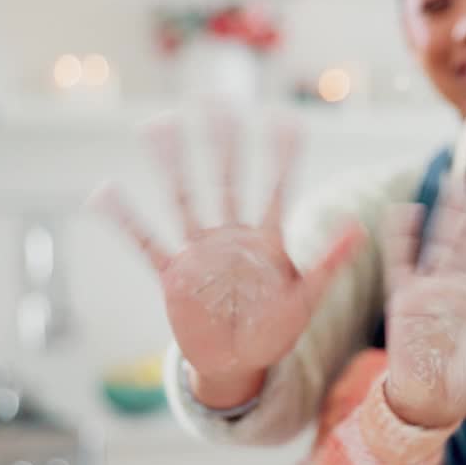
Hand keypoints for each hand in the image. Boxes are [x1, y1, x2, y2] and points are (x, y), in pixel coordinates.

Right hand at [91, 109, 364, 406]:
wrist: (239, 363)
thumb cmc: (276, 328)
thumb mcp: (308, 295)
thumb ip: (330, 261)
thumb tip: (361, 226)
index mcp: (266, 239)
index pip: (275, 187)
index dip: (281, 155)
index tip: (286, 118)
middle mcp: (231, 236)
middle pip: (225, 180)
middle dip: (222, 143)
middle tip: (215, 101)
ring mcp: (199, 252)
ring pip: (184, 198)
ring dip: (172, 165)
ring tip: (159, 126)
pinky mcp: (172, 275)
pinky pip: (145, 242)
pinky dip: (125, 220)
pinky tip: (105, 192)